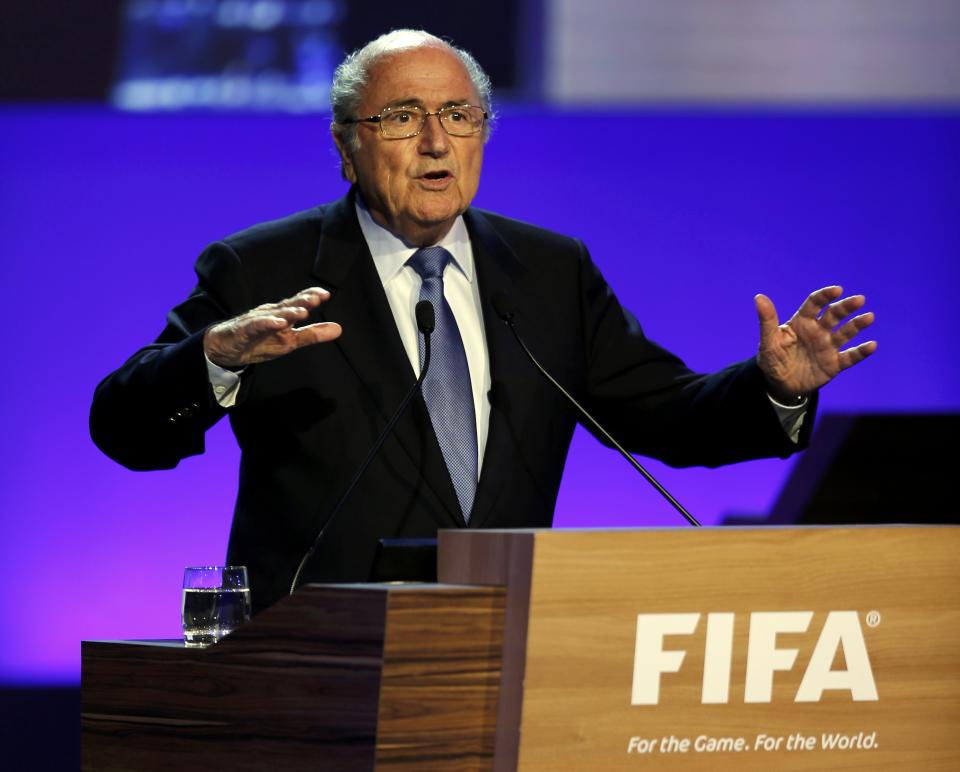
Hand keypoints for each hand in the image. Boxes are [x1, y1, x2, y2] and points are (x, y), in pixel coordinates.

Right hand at [204, 287, 341, 367]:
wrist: (226, 349)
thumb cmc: (259, 341)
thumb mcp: (290, 341)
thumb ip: (313, 334)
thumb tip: (339, 329)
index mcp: (282, 314)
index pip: (297, 302)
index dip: (310, 296)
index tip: (326, 294)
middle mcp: (270, 313)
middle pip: (287, 305)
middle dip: (302, 300)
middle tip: (317, 298)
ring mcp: (256, 320)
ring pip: (274, 314)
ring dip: (288, 312)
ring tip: (303, 312)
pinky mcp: (244, 330)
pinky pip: (256, 326)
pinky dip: (267, 323)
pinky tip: (279, 323)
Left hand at [755, 286, 875, 401]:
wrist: (779, 385)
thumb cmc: (772, 359)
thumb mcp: (768, 342)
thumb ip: (766, 321)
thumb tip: (759, 297)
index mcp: (802, 322)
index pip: (815, 304)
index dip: (825, 296)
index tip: (836, 290)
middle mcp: (818, 331)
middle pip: (834, 315)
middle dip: (846, 307)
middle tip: (859, 300)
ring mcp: (827, 347)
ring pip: (845, 333)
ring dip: (857, 325)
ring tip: (869, 317)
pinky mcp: (834, 364)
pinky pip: (850, 357)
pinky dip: (861, 352)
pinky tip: (872, 345)